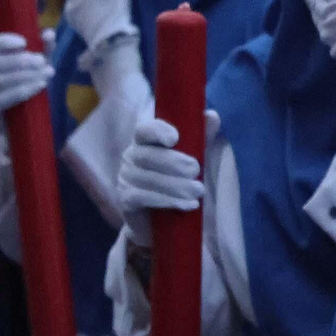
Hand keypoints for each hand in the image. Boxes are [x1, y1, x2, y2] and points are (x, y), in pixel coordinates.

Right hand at [0, 32, 53, 118]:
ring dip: (25, 75)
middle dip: (21, 60)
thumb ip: (43, 49)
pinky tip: (39, 86)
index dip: (4, 42)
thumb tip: (49, 33)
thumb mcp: (37, 65)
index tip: (24, 42)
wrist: (21, 119)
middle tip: (42, 61)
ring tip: (46, 73)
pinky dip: (23, 91)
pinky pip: (2, 98)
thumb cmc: (27, 84)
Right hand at [118, 113, 218, 247]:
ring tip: (199, 191)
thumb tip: (211, 115)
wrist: (162, 220)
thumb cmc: (178, 180)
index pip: (144, 130)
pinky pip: (142, 197)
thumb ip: (201, 136)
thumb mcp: (193, 156)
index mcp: (145, 141)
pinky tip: (187, 205)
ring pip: (148, 178)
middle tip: (197, 171)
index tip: (176, 138)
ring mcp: (124, 178)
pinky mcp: (125, 199)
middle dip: (175, 163)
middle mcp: (130, 156)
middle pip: (148, 155)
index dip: (158, 131)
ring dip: (176, 185)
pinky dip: (167, 200)